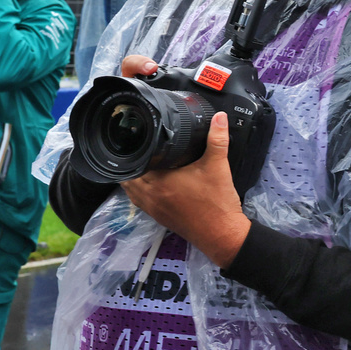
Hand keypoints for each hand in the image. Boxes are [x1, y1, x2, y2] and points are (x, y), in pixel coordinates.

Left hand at [118, 57, 249, 267]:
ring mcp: (152, 208)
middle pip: (129, 177)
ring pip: (132, 190)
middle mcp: (150, 195)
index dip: (134, 151)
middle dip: (134, 163)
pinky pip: (140, 201)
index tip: (138, 139)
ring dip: (135, 178)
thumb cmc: (217, 201)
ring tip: (143, 163)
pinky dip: (140, 191)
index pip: (135, 164)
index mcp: (159, 181)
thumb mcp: (218, 166)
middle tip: (141, 147)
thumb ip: (217, 139)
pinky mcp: (158, 217)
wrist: (221, 233)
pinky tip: (151, 183)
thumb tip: (219, 116)